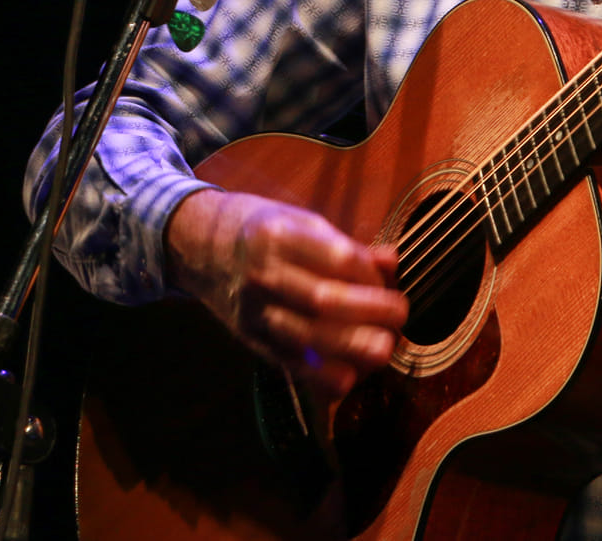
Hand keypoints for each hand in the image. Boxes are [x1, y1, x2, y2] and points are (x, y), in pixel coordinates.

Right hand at [163, 189, 406, 396]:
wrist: (202, 247)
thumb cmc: (264, 231)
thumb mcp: (302, 221)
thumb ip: (347, 244)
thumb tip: (391, 260)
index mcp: (280, 235)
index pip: (337, 258)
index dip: (370, 275)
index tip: (389, 282)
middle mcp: (264, 274)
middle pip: (322, 299)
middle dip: (367, 312)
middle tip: (399, 317)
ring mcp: (254, 309)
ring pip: (305, 334)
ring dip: (349, 346)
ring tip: (383, 350)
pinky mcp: (251, 337)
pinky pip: (287, 359)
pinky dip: (318, 373)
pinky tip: (347, 380)